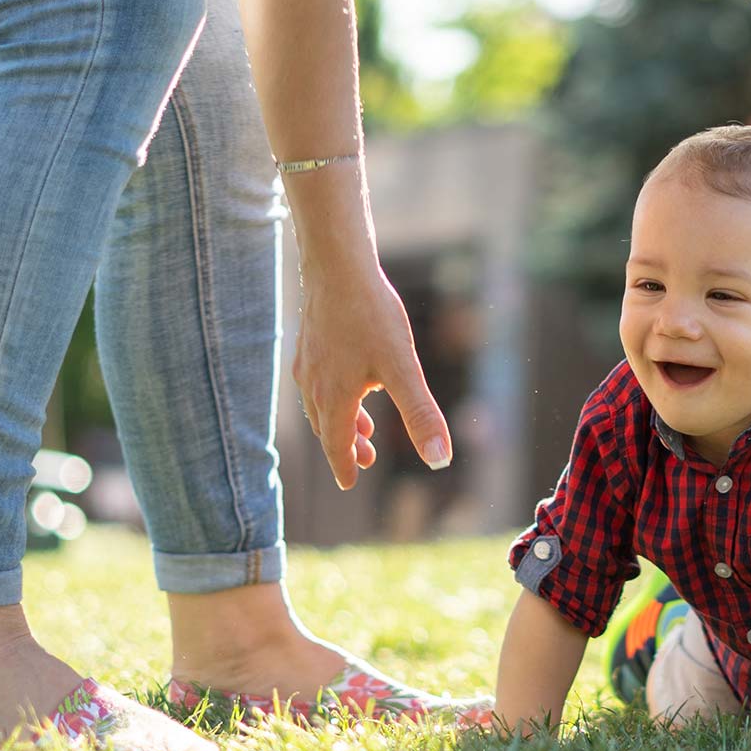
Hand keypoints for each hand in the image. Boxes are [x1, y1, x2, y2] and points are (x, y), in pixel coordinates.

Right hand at [293, 259, 450, 490]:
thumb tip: (440, 460)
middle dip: (346, 446)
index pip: (337, 444)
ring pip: (321, 404)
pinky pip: (318, 380)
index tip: (349, 484)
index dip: (344, 466)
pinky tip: (352, 380)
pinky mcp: (310, 341)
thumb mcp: (403, 368)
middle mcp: (315, 384)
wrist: (338, 266)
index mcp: (335, 397)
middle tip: (365, 460)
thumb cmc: (371, 316)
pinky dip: (334, 394)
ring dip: (341, 421)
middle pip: (328, 427)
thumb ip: (421, 415)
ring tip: (364, 427)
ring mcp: (309, 362)